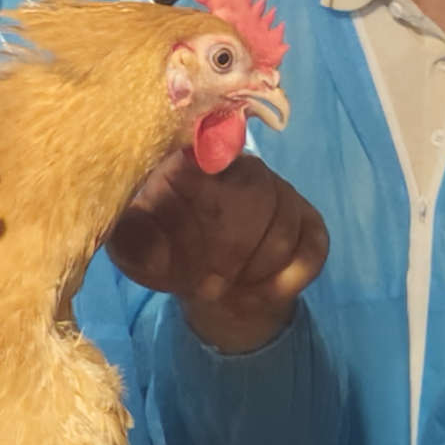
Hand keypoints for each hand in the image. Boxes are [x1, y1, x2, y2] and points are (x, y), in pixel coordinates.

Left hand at [107, 153, 326, 356]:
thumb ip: (134, 242)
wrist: (206, 286)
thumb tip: (147, 242)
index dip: (206, 188)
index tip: (193, 223)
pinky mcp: (308, 223)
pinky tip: (255, 296)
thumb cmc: (164, 254)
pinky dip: (284, 281)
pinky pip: (310, 250)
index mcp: (195, 159)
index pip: (211, 149)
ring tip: (222, 293)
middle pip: (256, 192)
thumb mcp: (135, 250)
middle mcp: (244, 166)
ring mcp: (281, 192)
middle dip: (231, 250)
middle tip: (206, 287)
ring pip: (283, 228)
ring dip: (253, 272)